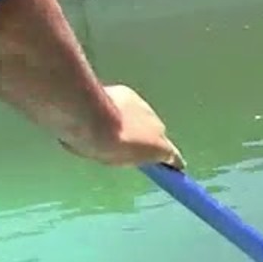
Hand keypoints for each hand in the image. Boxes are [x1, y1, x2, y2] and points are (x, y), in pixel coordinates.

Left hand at [58, 84, 185, 169]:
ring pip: (141, 118)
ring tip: (110, 127)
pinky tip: (103, 112)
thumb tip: (131, 152)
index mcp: (160, 149)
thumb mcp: (118, 160)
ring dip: (131, 123)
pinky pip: (127, 104)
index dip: (171, 163)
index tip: (170, 167)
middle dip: (145, 139)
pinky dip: (119, 109)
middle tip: (126, 145)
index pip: (174, 158)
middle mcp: (159, 127)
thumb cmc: (101, 145)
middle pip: (156, 135)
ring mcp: (146, 109)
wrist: (88, 117)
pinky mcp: (131, 95)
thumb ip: (131, 156)